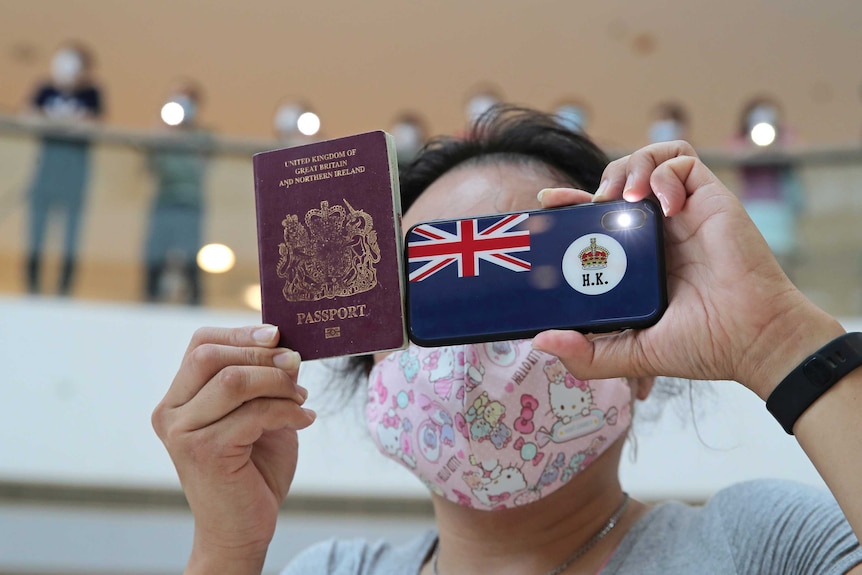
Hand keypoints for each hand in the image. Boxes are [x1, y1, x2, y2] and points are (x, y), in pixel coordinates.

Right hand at [152, 325, 314, 572]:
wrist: (243, 528)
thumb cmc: (252, 469)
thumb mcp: (260, 413)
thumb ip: (264, 380)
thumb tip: (285, 345)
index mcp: (178, 398)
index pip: (201, 344)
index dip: (241, 332)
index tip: (278, 336)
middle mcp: (171, 412)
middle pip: (211, 355)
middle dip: (261, 354)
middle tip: (296, 365)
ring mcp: (183, 432)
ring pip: (234, 380)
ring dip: (278, 383)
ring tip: (301, 399)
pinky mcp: (205, 452)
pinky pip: (254, 413)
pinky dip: (287, 411)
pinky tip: (304, 420)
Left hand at [534, 141, 842, 397]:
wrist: (753, 339)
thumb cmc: (703, 346)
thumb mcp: (632, 354)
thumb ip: (587, 355)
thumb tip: (541, 342)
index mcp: (639, 258)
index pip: (598, 218)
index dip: (571, 203)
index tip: (548, 202)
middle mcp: (659, 231)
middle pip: (619, 182)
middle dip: (596, 181)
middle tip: (587, 202)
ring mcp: (684, 213)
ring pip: (648, 160)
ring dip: (629, 167)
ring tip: (624, 196)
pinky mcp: (710, 199)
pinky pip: (683, 161)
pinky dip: (665, 172)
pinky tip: (662, 205)